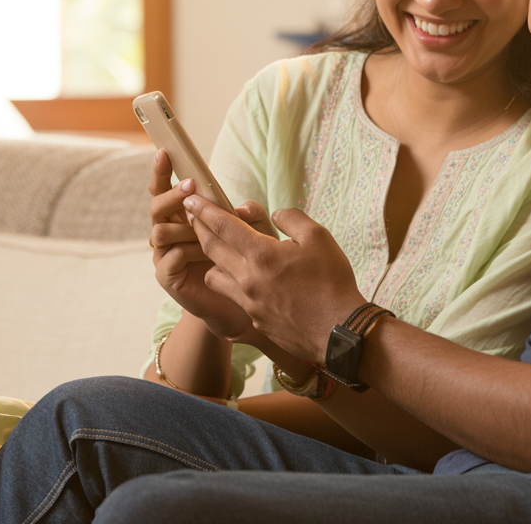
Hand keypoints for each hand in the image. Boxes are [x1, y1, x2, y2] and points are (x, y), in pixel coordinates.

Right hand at [148, 150, 270, 338]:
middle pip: (156, 206)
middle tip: (190, 188)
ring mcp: (164, 254)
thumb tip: (243, 207)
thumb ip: (251, 217)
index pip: (166, 189)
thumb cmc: (242, 265)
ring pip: (160, 232)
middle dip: (172, 195)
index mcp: (183, 217)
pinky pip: (168, 258)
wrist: (238, 307)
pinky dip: (186, 253)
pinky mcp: (167, 277)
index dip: (162, 171)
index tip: (166, 151)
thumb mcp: (253, 235)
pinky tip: (204, 256)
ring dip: (184, 228)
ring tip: (204, 233)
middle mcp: (169, 232)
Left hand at [183, 193, 367, 361]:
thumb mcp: (319, 237)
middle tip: (191, 216)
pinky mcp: (255, 320)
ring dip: (211, 261)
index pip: (223, 226)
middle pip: (210, 249)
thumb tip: (276, 215)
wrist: (339, 331)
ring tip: (218, 252)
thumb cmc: (332, 282)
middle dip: (198, 229)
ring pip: (214, 277)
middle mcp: (248, 279)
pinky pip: (234, 297)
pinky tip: (247, 281)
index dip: (204, 210)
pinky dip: (233, 284)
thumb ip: (292, 219)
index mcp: (262, 254)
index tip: (191, 199)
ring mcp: (249, 302)